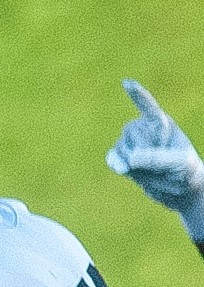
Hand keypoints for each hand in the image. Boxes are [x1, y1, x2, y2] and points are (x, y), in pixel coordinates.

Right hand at [107, 79, 203, 239]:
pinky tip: (122, 169)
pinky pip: (113, 157)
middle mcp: (146, 130)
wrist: (179, 191)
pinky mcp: (125, 158)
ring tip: (151, 171)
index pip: (148, 107)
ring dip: (132, 161)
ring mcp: (134, 144)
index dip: (138, 95)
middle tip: (161, 165)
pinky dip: (116, 163)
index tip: (126, 83)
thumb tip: (130, 158)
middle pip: (131, 131)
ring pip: (121, 146)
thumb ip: (156, 158)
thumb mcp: (179, 164)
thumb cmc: (186, 173)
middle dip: (141, 149)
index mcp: (164, 124)